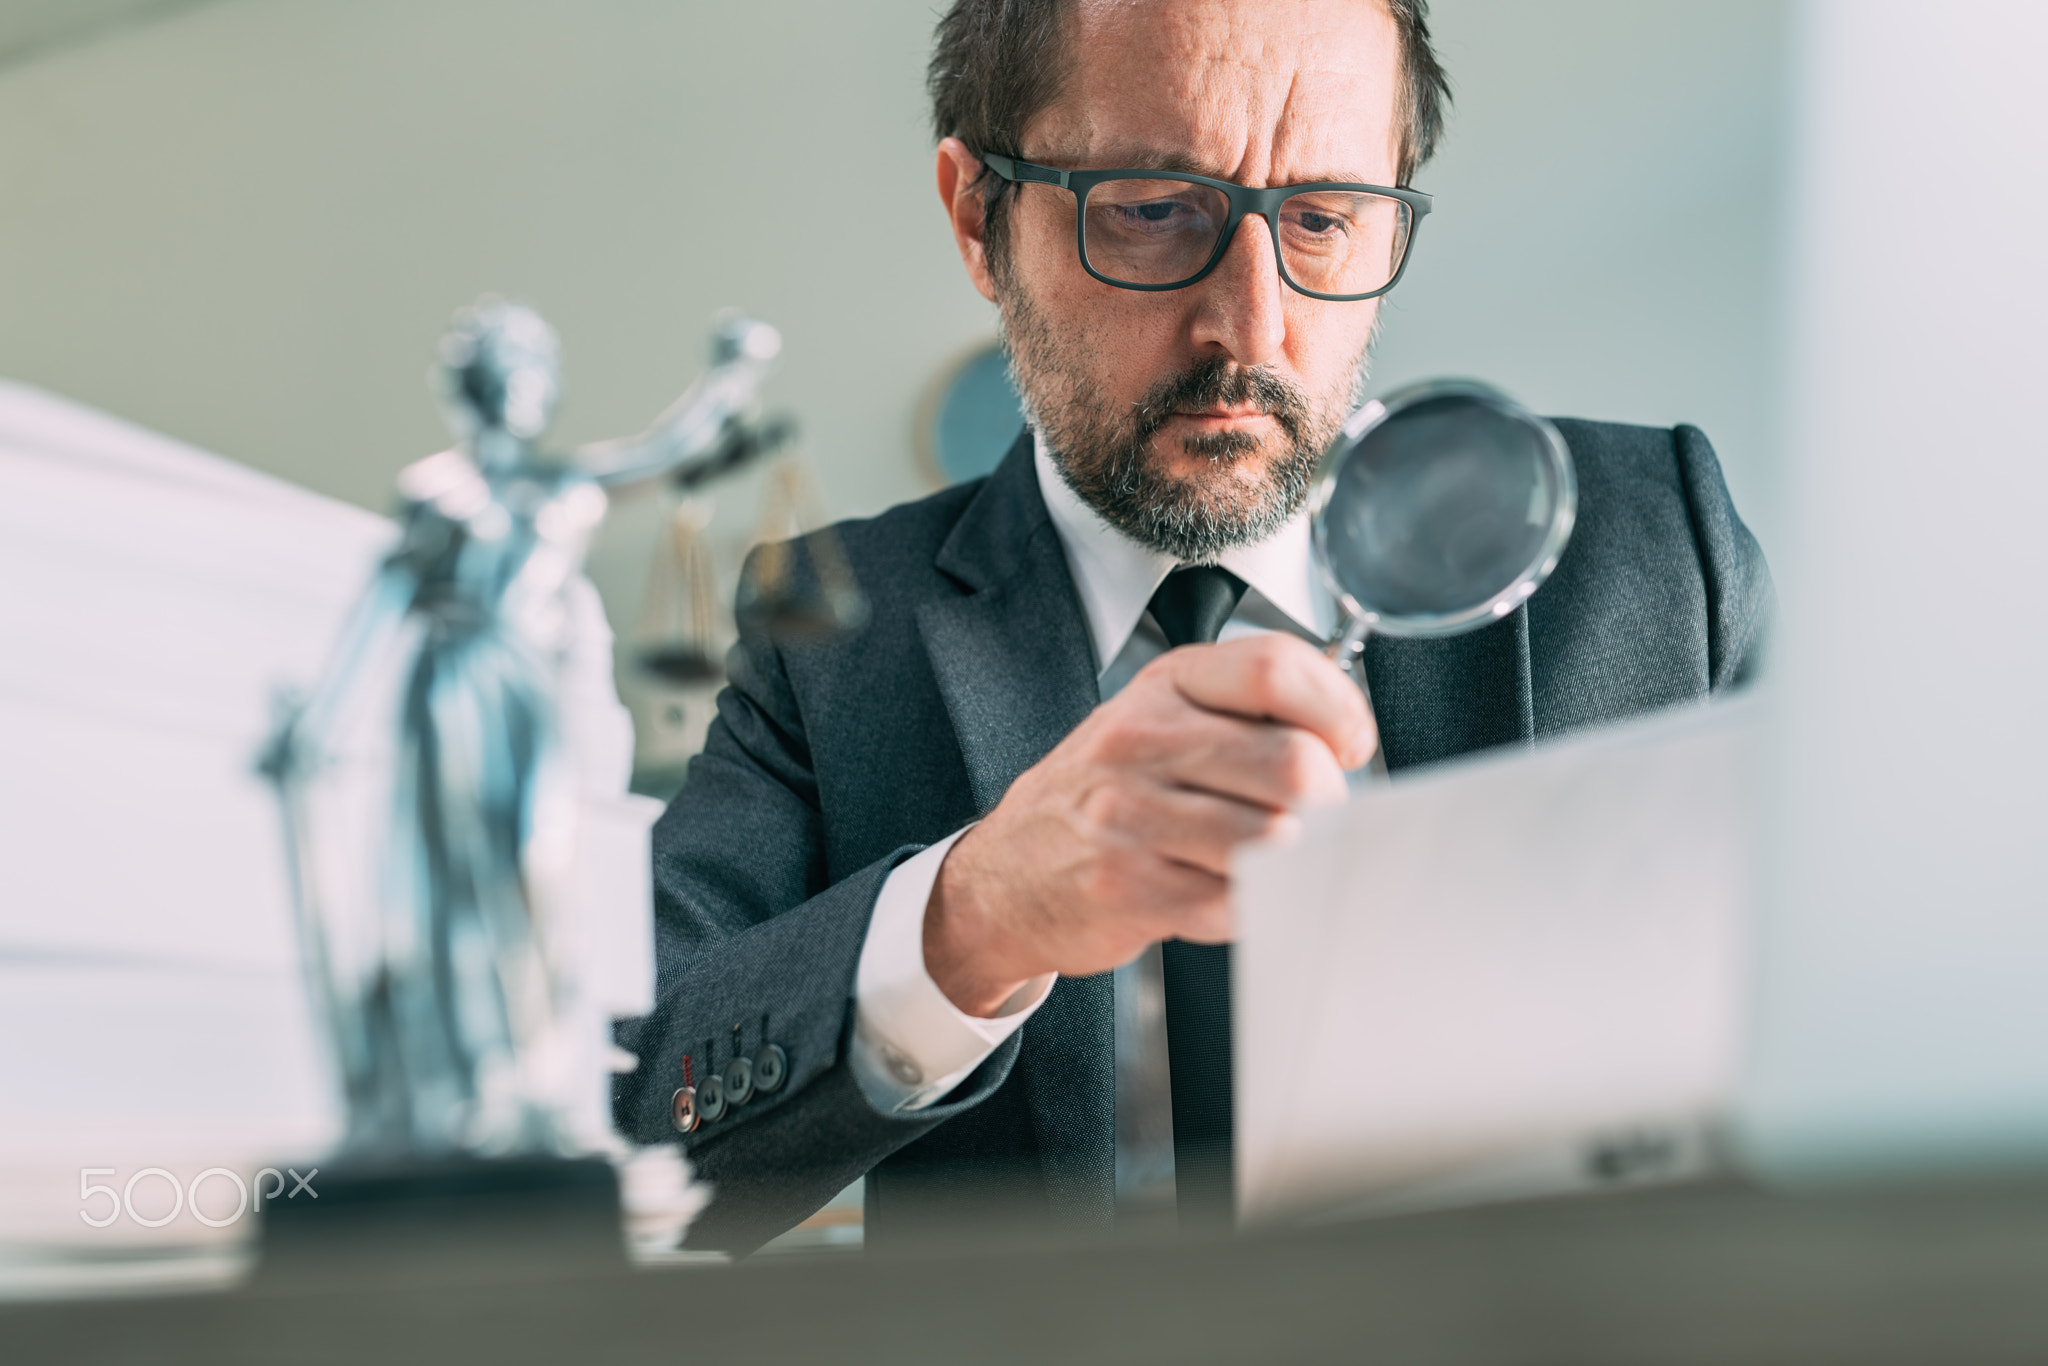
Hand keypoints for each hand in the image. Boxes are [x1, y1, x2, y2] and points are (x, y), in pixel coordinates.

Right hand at [923, 633, 1376, 1016]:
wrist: (1006, 872)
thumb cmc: (1103, 796)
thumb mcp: (1160, 721)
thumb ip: (1247, 717)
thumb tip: (1347, 748)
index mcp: (1165, 686)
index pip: (1274, 670)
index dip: (1337, 710)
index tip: (1350, 745)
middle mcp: (1142, 740)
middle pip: (1291, 763)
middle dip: (1328, 803)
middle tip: (1317, 821)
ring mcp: (1129, 815)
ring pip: (1272, 839)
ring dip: (1293, 861)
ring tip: (1270, 861)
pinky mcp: (1127, 887)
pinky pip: (1235, 903)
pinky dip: (1253, 907)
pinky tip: (1230, 895)